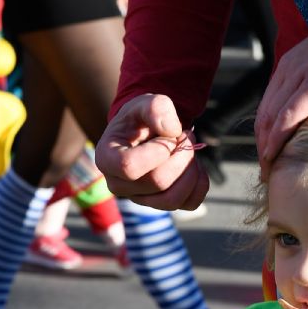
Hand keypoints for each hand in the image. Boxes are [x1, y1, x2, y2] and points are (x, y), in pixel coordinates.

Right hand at [94, 94, 208, 209]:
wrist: (148, 132)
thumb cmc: (141, 119)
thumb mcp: (144, 103)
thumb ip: (155, 108)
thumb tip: (172, 131)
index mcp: (107, 159)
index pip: (129, 167)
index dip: (158, 151)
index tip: (168, 136)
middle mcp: (120, 186)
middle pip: (158, 182)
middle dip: (181, 156)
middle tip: (184, 136)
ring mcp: (141, 199)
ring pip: (173, 199)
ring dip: (191, 171)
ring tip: (189, 150)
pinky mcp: (163, 205)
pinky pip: (189, 204)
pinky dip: (200, 183)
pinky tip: (195, 166)